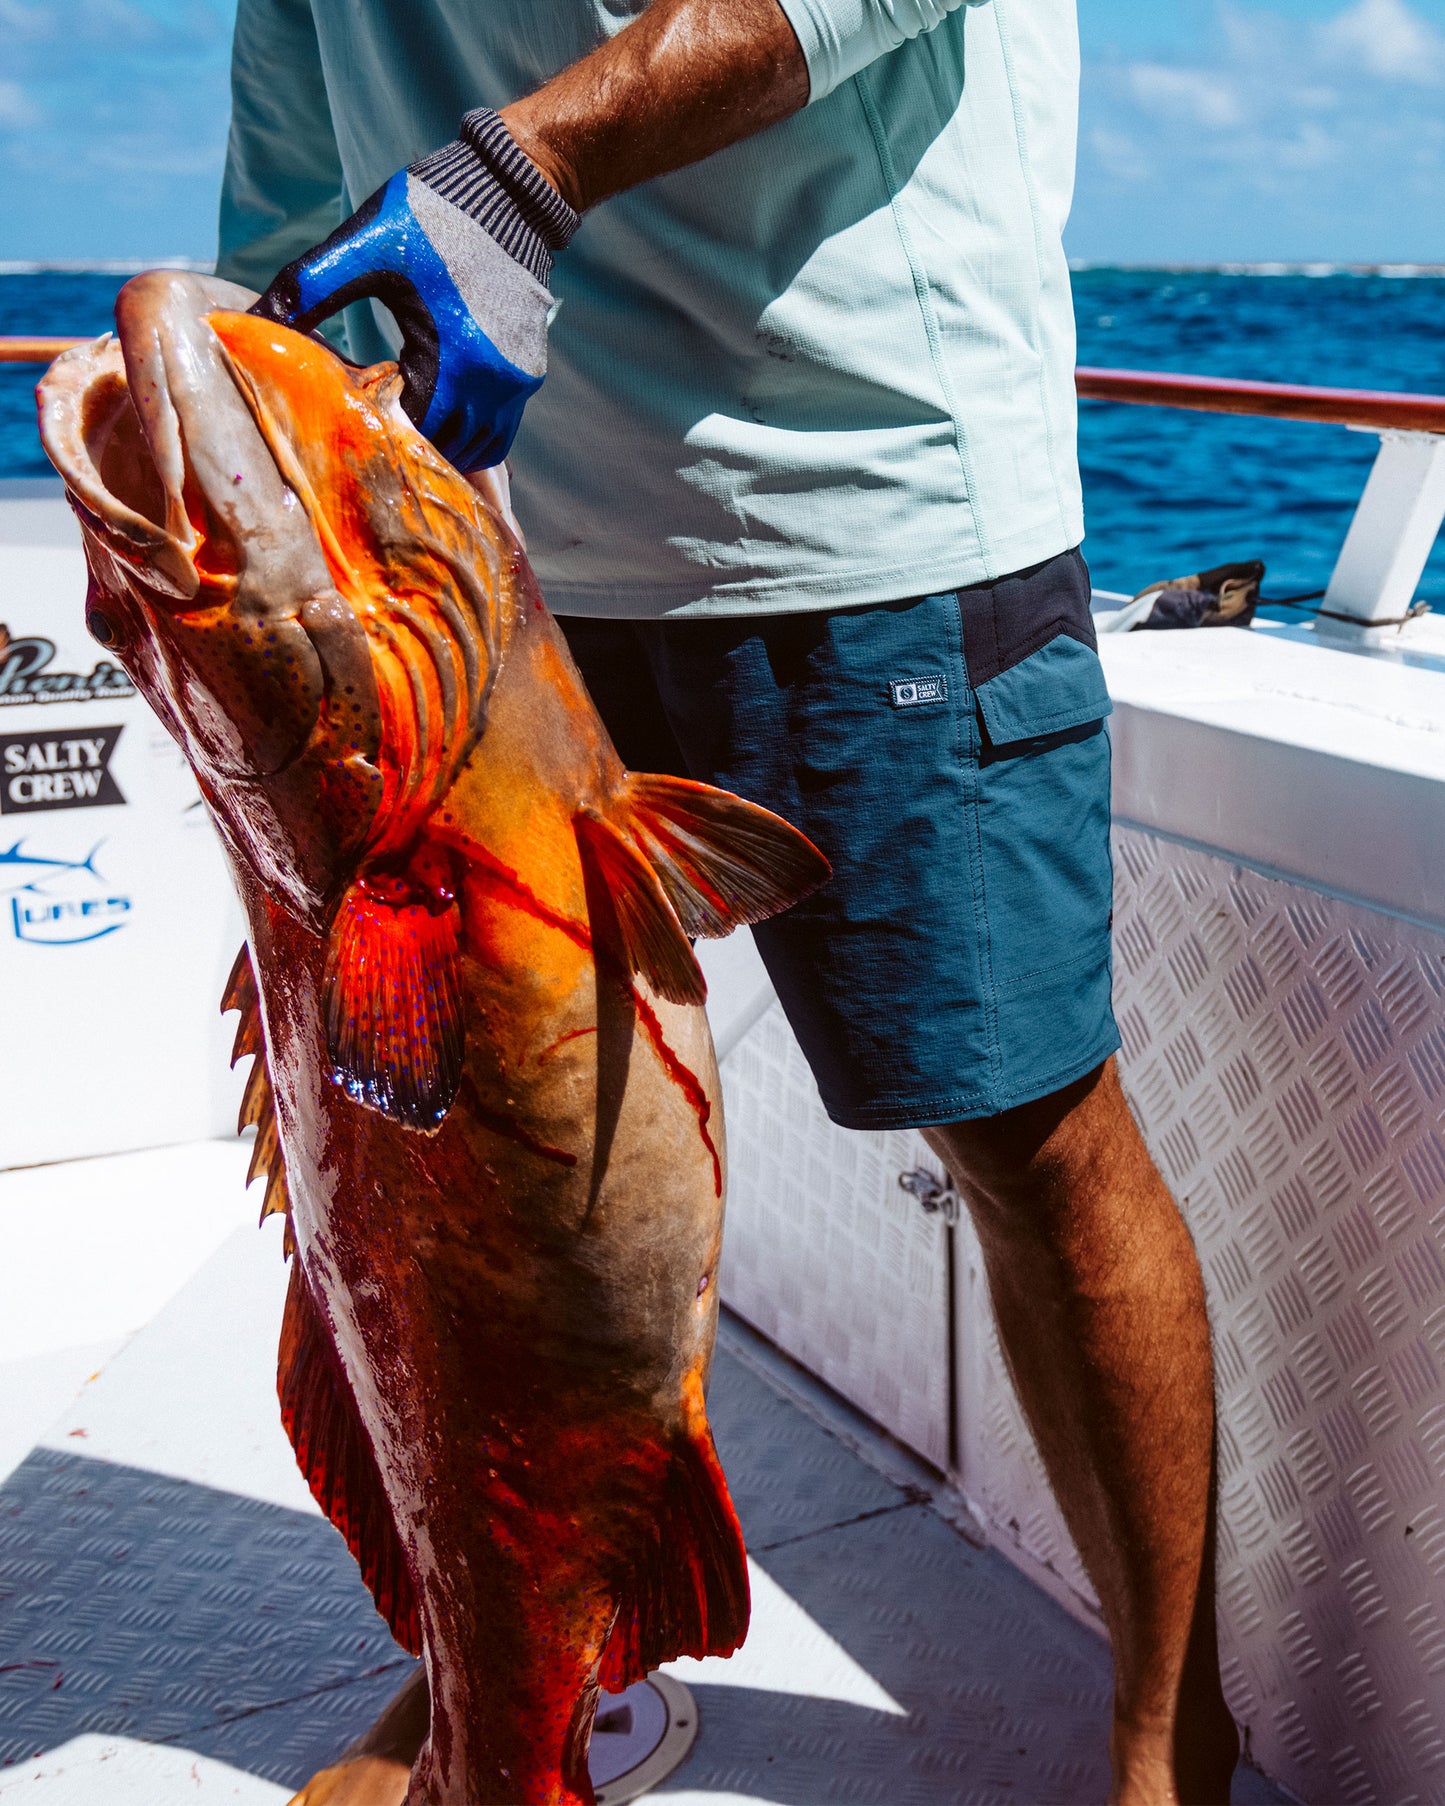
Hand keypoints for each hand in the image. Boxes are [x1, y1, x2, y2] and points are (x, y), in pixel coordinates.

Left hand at [252, 110, 577, 470]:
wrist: (504, 193)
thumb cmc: (427, 217)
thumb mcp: (361, 249)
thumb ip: (308, 288)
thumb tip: (255, 317)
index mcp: (449, 360)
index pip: (410, 433)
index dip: (377, 433)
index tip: (350, 420)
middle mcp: (490, 384)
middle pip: (445, 450)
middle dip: (408, 444)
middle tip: (372, 427)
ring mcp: (515, 384)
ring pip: (478, 450)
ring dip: (442, 445)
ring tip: (406, 424)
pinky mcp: (528, 375)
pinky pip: (499, 432)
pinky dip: (470, 434)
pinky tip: (441, 412)